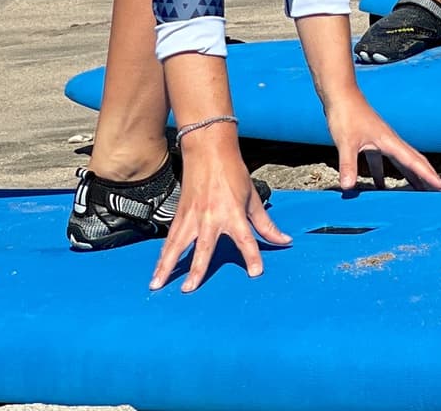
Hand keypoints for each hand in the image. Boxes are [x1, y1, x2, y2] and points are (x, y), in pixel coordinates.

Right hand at [150, 128, 288, 292]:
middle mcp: (211, 218)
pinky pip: (170, 239)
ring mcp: (192, 217)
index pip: (246, 239)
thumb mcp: (253, 198)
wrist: (209, 153)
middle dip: (196, 270)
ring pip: (177, 246)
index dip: (252, 256)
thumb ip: (265, 224)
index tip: (255, 273)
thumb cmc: (233, 174)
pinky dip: (163, 255)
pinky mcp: (180, 215)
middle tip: (189, 289)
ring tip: (157, 285)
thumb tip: (283, 240)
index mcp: (233, 214)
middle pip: (203, 248)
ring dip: (167, 266)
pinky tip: (157, 268)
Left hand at [326, 95, 440, 192]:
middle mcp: (390, 142)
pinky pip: (382, 163)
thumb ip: (349, 165)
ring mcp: (382, 142)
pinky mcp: (370, 143)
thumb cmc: (346, 115)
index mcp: (390, 142)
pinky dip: (383, 175)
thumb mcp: (346, 142)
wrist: (341, 96)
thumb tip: (348, 187)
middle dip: (429, 176)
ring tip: (419, 191)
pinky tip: (379, 187)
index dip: (429, 176)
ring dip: (411, 177)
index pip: (414, 162)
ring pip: (401, 163)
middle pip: (415, 162)